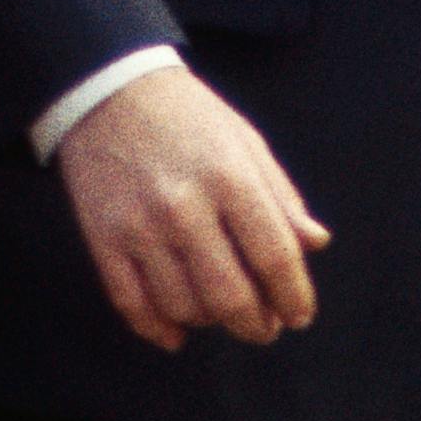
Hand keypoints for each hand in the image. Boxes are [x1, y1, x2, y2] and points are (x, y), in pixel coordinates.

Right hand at [51, 65, 330, 351]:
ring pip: (183, 306)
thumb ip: (282, 196)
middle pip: (230, 296)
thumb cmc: (188, 116)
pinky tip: (176, 332)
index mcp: (230, 177)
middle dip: (256, 325)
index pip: (275, 257)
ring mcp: (140, 226)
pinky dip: (157, 328)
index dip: (294, 296)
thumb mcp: (245, 141)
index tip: (299, 316)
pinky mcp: (103, 237)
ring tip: (220, 312)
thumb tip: (317, 243)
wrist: (107, 88)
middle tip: (265, 328)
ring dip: (209, 321)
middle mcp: (185, 206)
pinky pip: (132, 304)